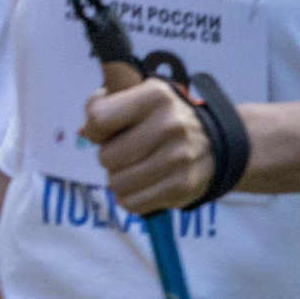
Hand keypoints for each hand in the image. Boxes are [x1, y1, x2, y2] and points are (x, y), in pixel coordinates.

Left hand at [82, 78, 213, 214]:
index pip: (99, 117)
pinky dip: (133, 198)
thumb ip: (107, 106)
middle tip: (131, 152)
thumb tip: (84, 131)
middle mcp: (172, 124)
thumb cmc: (165, 120)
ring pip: (116, 183)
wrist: (215, 145)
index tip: (110, 130)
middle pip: (106, 157)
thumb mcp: (142, 99)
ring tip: (140, 169)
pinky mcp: (183, 186)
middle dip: (112, 158)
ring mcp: (180, 157)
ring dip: (121, 180)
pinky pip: (131, 203)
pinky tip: (148, 185)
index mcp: (157, 96)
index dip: (96, 129)